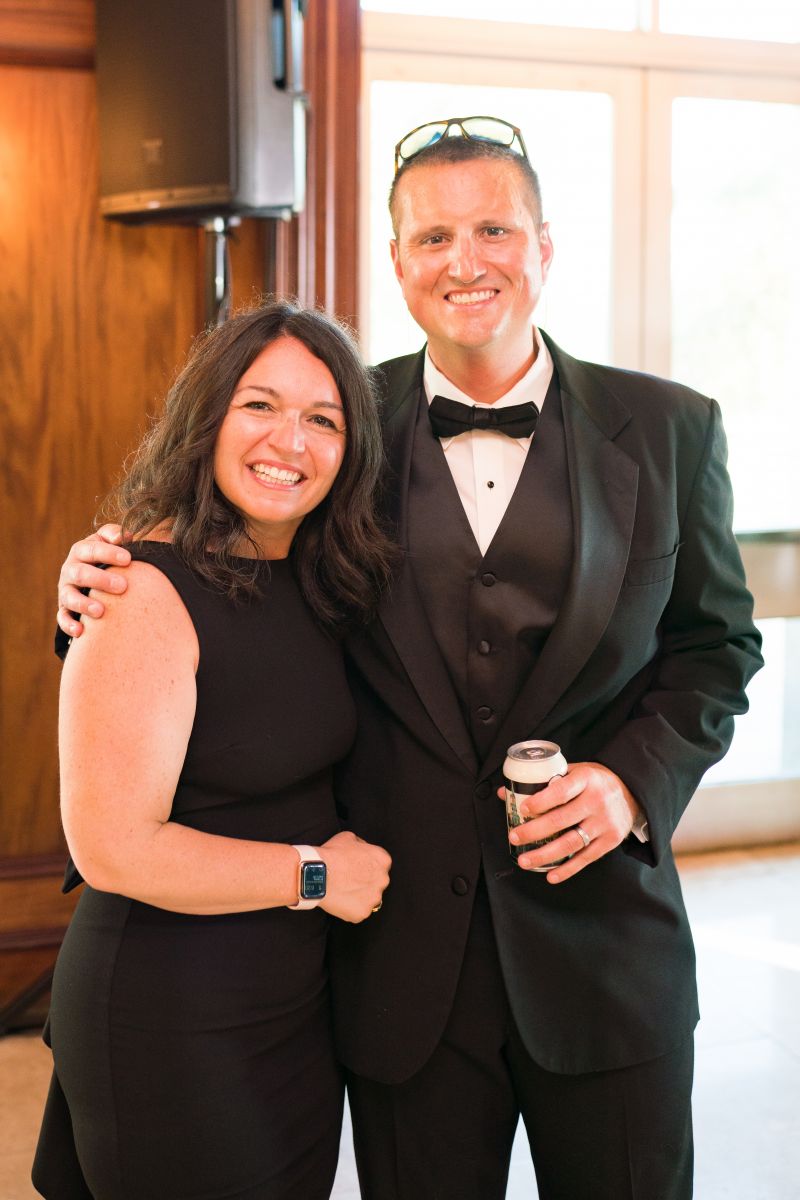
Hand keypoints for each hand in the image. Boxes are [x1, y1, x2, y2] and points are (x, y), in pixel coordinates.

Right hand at [57, 524, 130, 637]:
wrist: (91, 576)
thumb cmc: (107, 557)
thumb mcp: (108, 542)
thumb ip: (115, 534)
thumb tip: (127, 535)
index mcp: (81, 551)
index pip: (92, 549)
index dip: (109, 553)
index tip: (128, 559)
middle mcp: (70, 570)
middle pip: (80, 573)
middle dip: (101, 579)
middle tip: (123, 586)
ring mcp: (65, 590)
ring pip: (69, 596)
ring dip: (84, 604)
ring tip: (101, 611)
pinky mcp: (64, 609)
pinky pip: (62, 618)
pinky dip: (69, 625)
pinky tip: (81, 631)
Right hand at [317, 831, 390, 922]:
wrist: (317, 873)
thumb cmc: (331, 854)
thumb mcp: (349, 837)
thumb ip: (361, 844)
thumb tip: (362, 849)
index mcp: (382, 860)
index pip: (380, 864)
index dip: (367, 866)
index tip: (357, 868)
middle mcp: (383, 879)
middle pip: (377, 882)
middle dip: (366, 881)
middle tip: (349, 880)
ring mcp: (374, 898)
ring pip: (370, 898)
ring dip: (360, 896)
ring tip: (343, 891)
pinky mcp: (363, 912)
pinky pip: (359, 912)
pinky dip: (351, 908)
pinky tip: (340, 900)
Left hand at [500, 762, 639, 883]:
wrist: (631, 790)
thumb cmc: (595, 781)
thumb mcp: (574, 771)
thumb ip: (543, 781)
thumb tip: (505, 793)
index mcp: (586, 779)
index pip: (560, 791)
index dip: (540, 801)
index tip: (523, 809)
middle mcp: (596, 801)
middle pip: (560, 820)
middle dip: (534, 831)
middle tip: (514, 837)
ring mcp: (604, 823)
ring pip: (571, 843)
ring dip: (545, 854)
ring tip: (524, 860)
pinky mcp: (611, 840)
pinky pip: (586, 858)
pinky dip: (567, 869)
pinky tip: (550, 875)